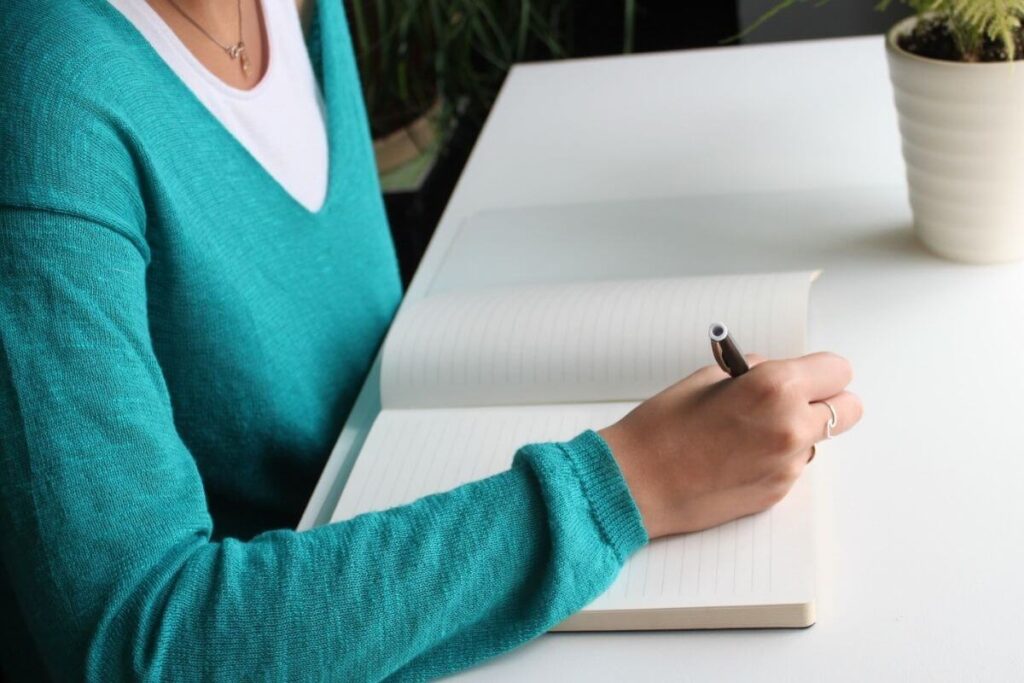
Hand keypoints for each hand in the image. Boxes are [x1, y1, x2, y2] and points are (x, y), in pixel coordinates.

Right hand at [599, 353, 861, 538]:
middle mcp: (791, 427)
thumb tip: (774, 374)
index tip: (805, 372)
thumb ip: (753, 374)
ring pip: (817, 440)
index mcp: (775, 387)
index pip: (837, 369)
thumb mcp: (707, 380)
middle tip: (794, 400)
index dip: (819, 370)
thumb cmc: (661, 428)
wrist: (635, 483)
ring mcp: (788, 465)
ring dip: (796, 432)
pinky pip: (791, 466)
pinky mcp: (777, 494)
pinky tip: (736, 457)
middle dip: (825, 401)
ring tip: (748, 433)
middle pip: (848, 409)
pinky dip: (774, 458)